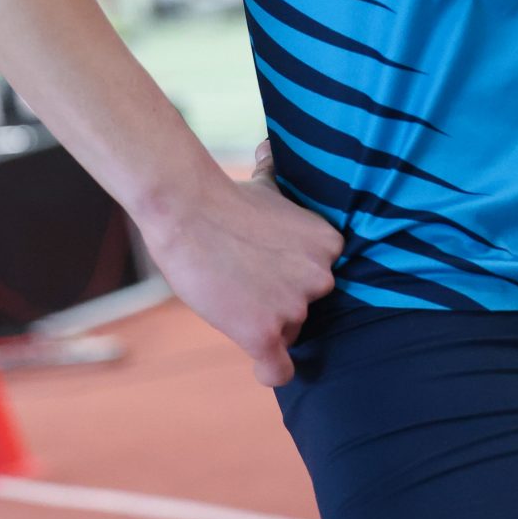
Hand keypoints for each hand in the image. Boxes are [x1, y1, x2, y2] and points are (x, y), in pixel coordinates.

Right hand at [140, 135, 344, 387]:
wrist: (187, 210)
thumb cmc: (222, 198)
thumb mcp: (267, 185)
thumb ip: (280, 180)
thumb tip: (270, 146)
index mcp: (331, 245)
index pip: (319, 280)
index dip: (290, 277)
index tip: (264, 266)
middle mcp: (322, 277)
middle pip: (305, 310)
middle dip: (277, 301)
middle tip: (243, 278)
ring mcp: (295, 307)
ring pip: (286, 334)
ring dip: (261, 323)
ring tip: (231, 293)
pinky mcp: (265, 333)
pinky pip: (279, 370)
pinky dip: (271, 371)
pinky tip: (263, 368)